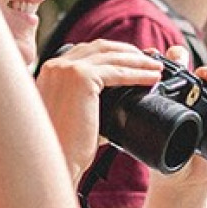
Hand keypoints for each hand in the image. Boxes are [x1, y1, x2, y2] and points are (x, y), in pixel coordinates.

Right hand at [35, 39, 166, 180]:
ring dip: (138, 60)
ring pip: (112, 57)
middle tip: (149, 59)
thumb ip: (88, 101)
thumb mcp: (73, 113)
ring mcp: (67, 69)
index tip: (132, 58)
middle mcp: (56, 65)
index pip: (87, 51)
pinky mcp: (81, 77)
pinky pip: (118, 71)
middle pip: (100, 47)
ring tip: (155, 67)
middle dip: (128, 51)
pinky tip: (152, 78)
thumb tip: (116, 102)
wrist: (55, 159)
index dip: (113, 52)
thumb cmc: (64, 146)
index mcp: (51, 71)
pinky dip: (138, 73)